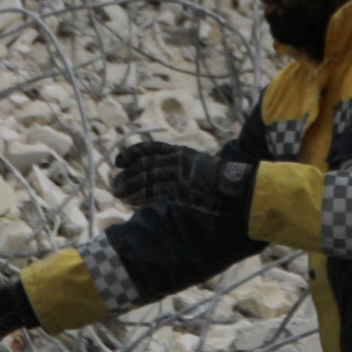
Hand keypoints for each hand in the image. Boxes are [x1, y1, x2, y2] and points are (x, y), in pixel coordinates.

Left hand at [109, 137, 250, 223]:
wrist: (236, 185)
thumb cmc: (221, 179)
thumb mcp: (199, 165)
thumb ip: (182, 167)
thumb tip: (166, 175)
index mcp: (180, 152)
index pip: (150, 149)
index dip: (132, 154)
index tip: (119, 161)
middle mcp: (177, 160)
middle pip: (145, 165)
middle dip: (127, 175)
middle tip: (115, 184)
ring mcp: (179, 174)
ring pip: (147, 179)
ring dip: (130, 187)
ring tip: (118, 194)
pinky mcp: (181, 189)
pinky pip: (155, 193)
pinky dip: (140, 197)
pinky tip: (131, 202)